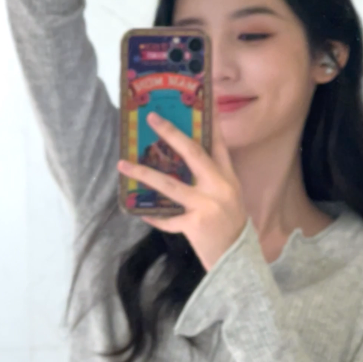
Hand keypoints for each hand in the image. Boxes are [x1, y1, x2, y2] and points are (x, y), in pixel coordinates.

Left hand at [117, 108, 247, 271]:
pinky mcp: (195, 225)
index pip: (218, 144)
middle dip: (170, 134)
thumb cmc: (231, 226)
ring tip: (123, 164)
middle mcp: (219, 187)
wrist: (239, 261)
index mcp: (228, 178)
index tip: (203, 100)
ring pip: (170, 184)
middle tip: (152, 119)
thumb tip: (187, 159)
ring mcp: (207, 206)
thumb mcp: (230, 197)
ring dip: (143, 173)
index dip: (210, 121)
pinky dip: (153, 215)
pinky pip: (167, 217)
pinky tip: (140, 211)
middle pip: (192, 153)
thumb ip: (214, 178)